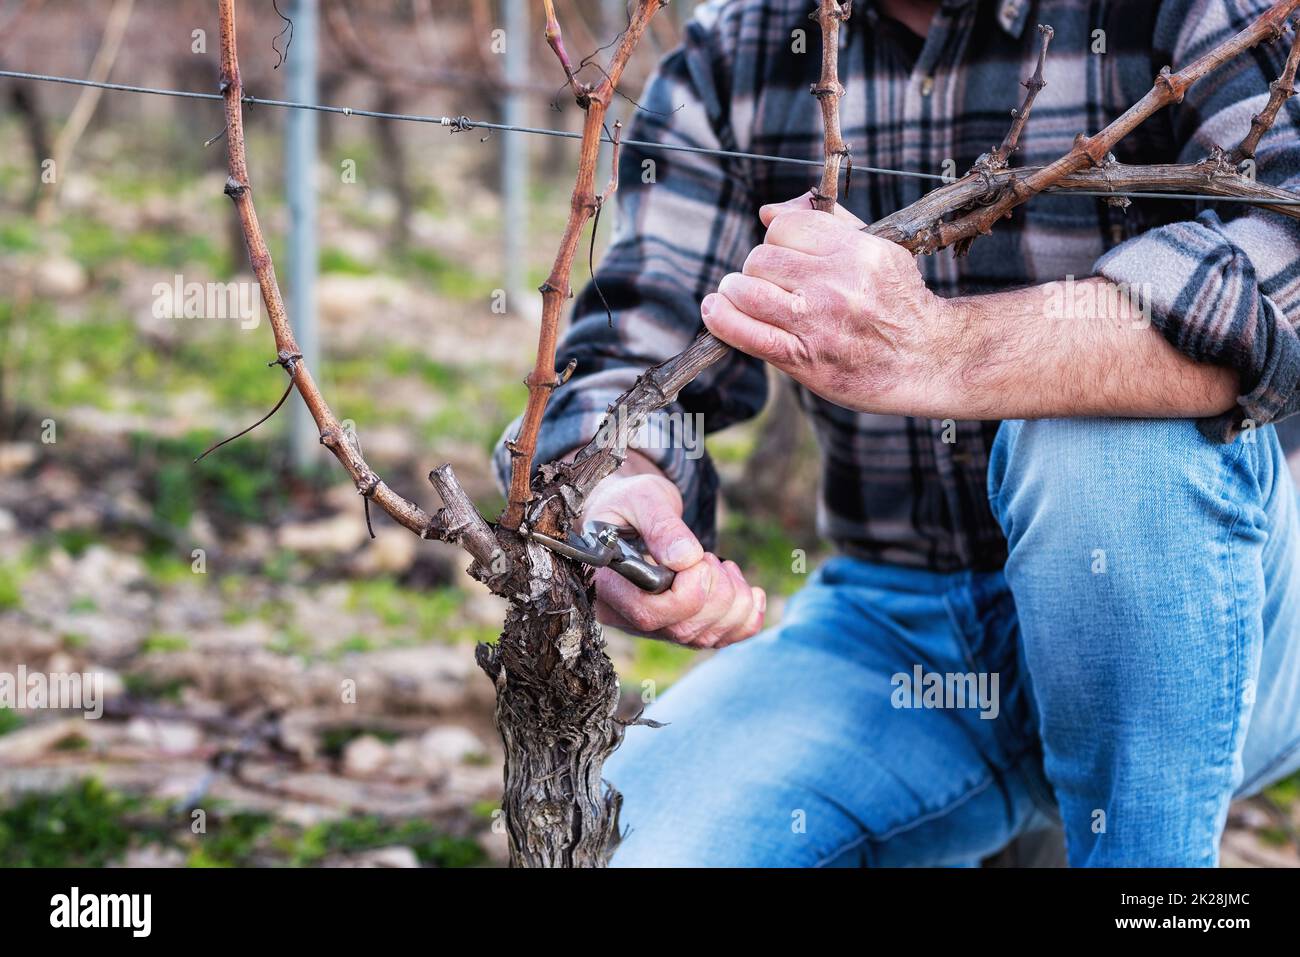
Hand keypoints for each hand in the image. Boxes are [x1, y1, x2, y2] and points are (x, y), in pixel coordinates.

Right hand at [582, 467, 765, 648]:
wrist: (633, 514)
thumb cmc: (631, 502)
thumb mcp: (641, 498)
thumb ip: (661, 525)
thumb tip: (686, 558)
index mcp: (608, 586)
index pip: (648, 615)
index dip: (686, 593)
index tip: (698, 558)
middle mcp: (627, 616)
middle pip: (682, 630)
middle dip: (716, 592)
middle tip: (710, 557)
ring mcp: (655, 627)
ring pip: (704, 639)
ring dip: (734, 601)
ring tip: (724, 566)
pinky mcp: (680, 627)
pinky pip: (720, 640)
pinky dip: (747, 619)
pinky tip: (752, 593)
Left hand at [700, 192, 960, 416]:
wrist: (929, 359)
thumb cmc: (899, 302)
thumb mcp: (878, 250)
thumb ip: (827, 224)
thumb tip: (768, 211)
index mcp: (857, 250)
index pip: (784, 226)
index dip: (776, 239)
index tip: (783, 257)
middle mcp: (836, 283)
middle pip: (761, 258)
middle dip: (755, 269)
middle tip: (766, 284)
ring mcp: (818, 323)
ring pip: (747, 291)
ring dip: (734, 292)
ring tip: (739, 297)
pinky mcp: (805, 360)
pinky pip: (747, 334)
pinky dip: (722, 320)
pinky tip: (715, 310)